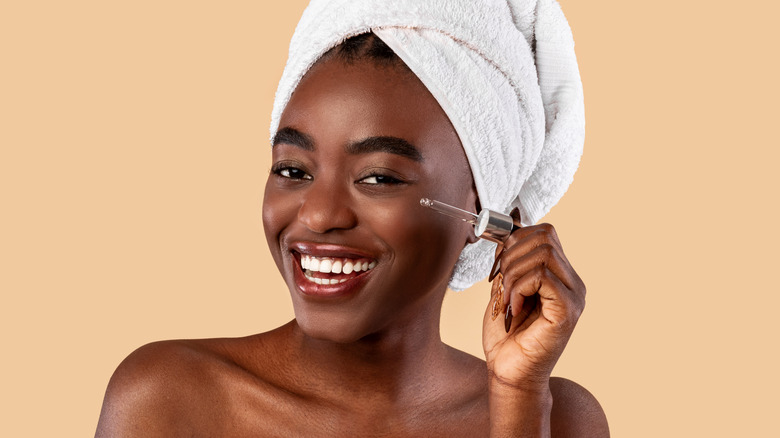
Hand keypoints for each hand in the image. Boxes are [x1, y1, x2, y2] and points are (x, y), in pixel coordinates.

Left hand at [482, 210, 585, 390]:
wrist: (508, 372)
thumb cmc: (506, 335)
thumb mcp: (504, 287)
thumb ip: (511, 260)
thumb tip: (507, 225)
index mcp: (560, 275)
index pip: (545, 232)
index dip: (515, 238)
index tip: (497, 263)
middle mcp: (573, 283)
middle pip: (545, 236)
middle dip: (511, 253)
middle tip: (499, 281)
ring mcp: (574, 297)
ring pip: (543, 253)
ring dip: (512, 273)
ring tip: (506, 298)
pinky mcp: (568, 312)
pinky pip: (542, 276)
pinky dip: (519, 287)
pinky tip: (514, 308)